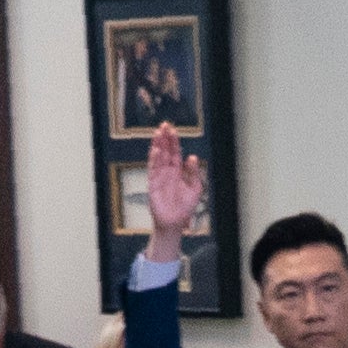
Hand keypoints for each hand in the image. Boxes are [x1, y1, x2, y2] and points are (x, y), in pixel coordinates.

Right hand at [143, 120, 204, 249]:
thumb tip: (192, 156)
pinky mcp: (153, 184)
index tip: (172, 130)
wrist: (175, 222)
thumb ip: (194, 172)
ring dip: (158, 145)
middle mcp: (167, 171)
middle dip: (165, 139)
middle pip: (166, 151)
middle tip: (164, 125)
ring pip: (158, 157)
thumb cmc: (186, 207)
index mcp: (178, 171)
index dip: (174, 141)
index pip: (175, 153)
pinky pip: (153, 169)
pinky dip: (154, 160)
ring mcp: (159, 177)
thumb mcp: (195, 188)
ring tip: (158, 133)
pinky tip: (156, 150)